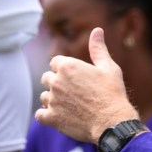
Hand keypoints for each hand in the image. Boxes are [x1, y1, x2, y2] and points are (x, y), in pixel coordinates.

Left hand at [35, 27, 139, 142]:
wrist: (112, 122)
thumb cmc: (112, 93)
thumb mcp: (108, 67)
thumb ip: (98, 48)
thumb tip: (97, 30)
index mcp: (68, 66)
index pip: (55, 62)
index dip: (64, 69)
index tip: (75, 77)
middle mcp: (57, 81)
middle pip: (47, 78)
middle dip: (57, 83)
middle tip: (74, 92)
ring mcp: (53, 100)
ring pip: (44, 96)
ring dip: (53, 100)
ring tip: (70, 105)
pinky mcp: (52, 118)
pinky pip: (40, 114)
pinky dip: (46, 116)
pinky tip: (58, 116)